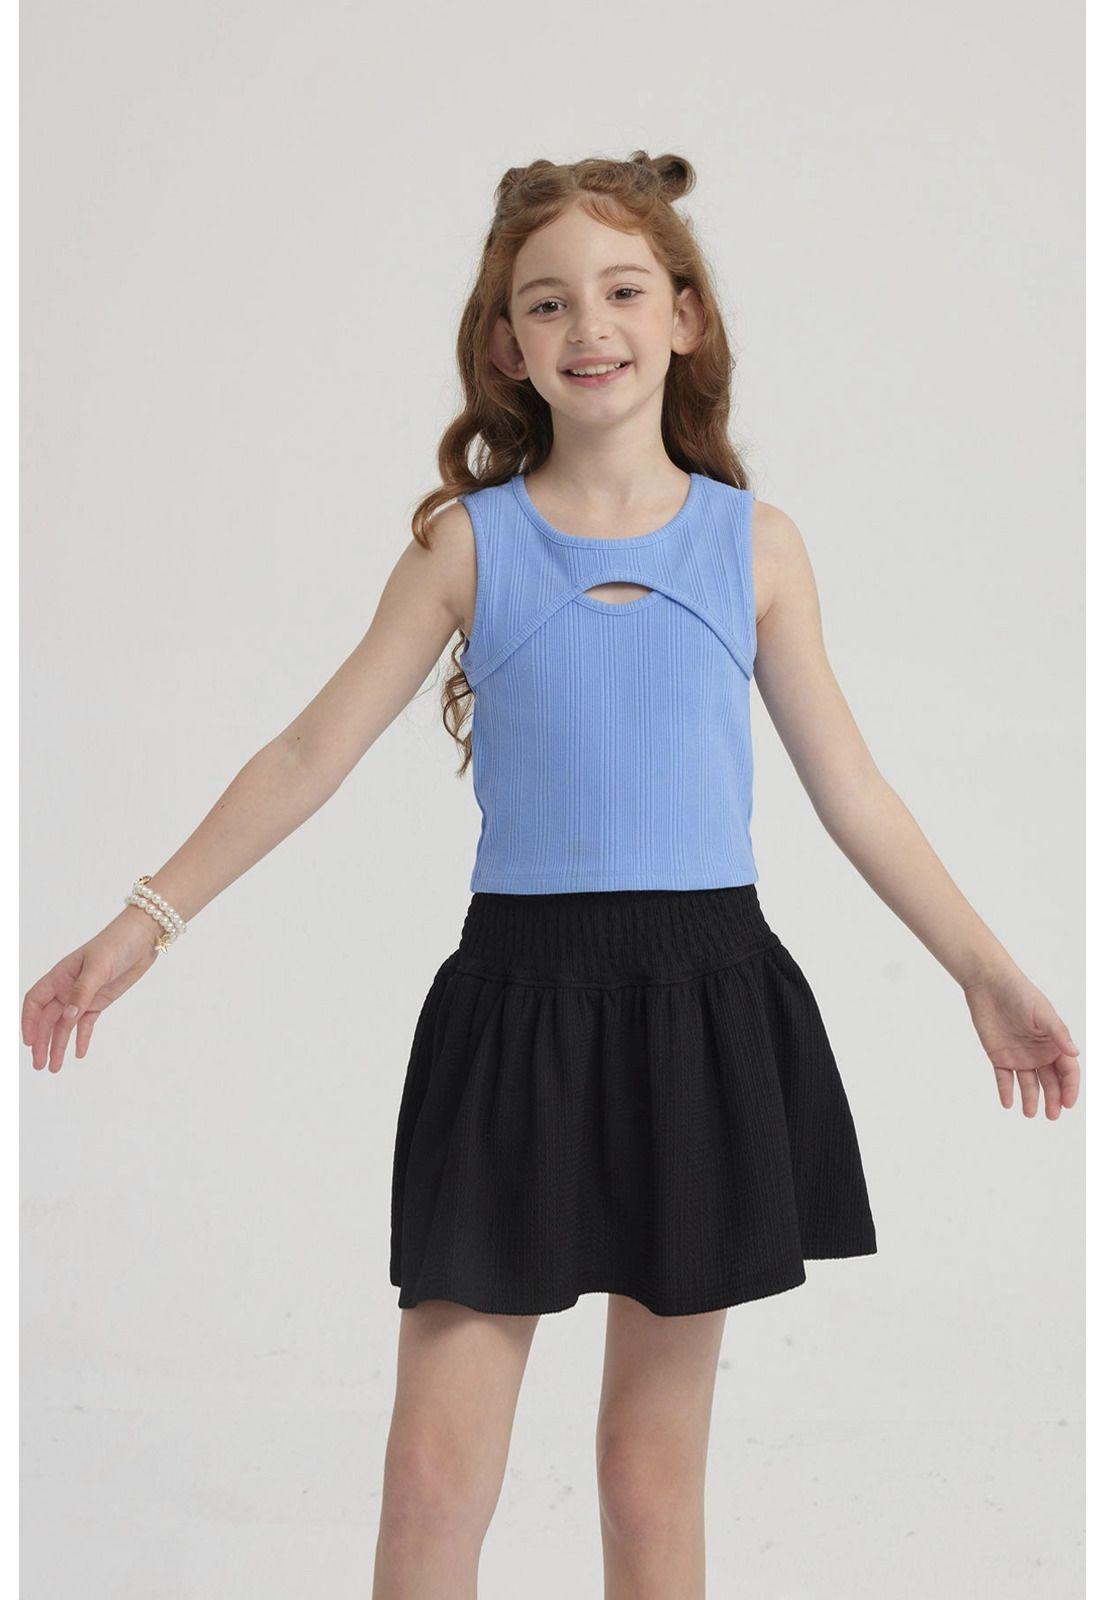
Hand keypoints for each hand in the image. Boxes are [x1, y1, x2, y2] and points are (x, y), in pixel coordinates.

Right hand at [22, 908, 163, 1073]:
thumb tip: (68, 1017)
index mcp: (59, 976)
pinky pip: (86, 1024)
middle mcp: (67, 988)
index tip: (30, 1042)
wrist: (141, 940)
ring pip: (66, 1025)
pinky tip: (79, 1054)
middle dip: (43, 1042)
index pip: (36, 1002)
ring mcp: (83, 996)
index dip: (30, 1022)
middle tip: (40, 1065)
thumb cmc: (115, 944)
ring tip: (54, 1067)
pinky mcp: (99, 1002)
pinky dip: (82, 1038)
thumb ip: (82, 992)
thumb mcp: (98, 967)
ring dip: (59, 1045)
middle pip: (49, 1019)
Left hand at [963, 967, 1080, 1117]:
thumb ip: (1058, 1033)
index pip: (1067, 1071)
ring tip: (1030, 1113)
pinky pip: (1004, 1078)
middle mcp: (1039, 1053)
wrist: (988, 985)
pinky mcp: (999, 1056)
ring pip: (1028, 1084)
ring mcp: (1019, 1056)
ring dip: (1031, 1099)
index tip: (1067, 1103)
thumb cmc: (1020, 993)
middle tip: (1052, 1115)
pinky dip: (1006, 1091)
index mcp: (1054, 1043)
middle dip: (1053, 1099)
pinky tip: (1008, 1103)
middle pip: (1050, 1081)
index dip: (1070, 1088)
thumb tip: (1075, 1053)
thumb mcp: (1043, 1012)